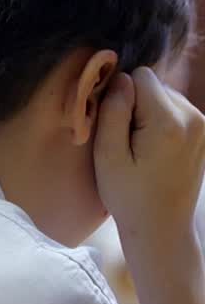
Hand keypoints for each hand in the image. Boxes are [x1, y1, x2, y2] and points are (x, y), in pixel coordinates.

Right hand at [95, 67, 204, 253]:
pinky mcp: (204, 132)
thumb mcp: (108, 157)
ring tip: (140, 149)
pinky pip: (175, 110)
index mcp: (169, 122)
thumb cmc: (129, 196)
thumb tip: (119, 79)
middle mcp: (193, 117)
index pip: (140, 77)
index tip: (115, 127)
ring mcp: (203, 125)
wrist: (162, 226)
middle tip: (126, 142)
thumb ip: (113, 113)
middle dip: (135, 105)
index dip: (120, 97)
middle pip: (154, 85)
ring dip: (148, 114)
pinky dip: (160, 123)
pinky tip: (154, 151)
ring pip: (164, 96)